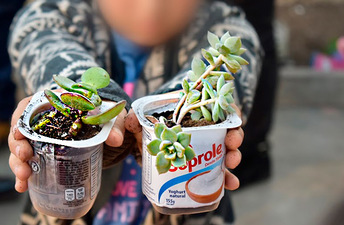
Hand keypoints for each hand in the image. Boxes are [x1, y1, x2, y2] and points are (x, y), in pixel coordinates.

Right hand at [8, 96, 126, 192]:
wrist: (103, 125)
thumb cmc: (102, 114)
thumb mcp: (109, 115)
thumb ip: (114, 124)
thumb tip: (116, 140)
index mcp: (52, 103)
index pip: (28, 106)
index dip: (19, 118)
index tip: (18, 132)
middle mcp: (41, 120)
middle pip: (20, 130)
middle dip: (17, 145)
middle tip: (24, 157)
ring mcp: (40, 138)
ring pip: (21, 149)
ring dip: (18, 164)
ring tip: (23, 177)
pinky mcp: (43, 154)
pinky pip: (29, 163)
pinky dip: (24, 176)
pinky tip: (22, 187)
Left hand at [125, 105, 242, 190]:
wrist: (145, 141)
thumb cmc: (148, 125)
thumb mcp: (141, 119)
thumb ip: (135, 118)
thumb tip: (130, 121)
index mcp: (194, 110)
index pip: (219, 106)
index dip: (230, 113)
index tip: (231, 123)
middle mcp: (205, 127)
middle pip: (228, 128)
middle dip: (234, 137)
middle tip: (231, 146)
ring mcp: (206, 145)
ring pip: (227, 149)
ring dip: (233, 157)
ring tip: (231, 167)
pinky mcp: (203, 163)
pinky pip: (219, 169)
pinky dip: (225, 177)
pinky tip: (229, 185)